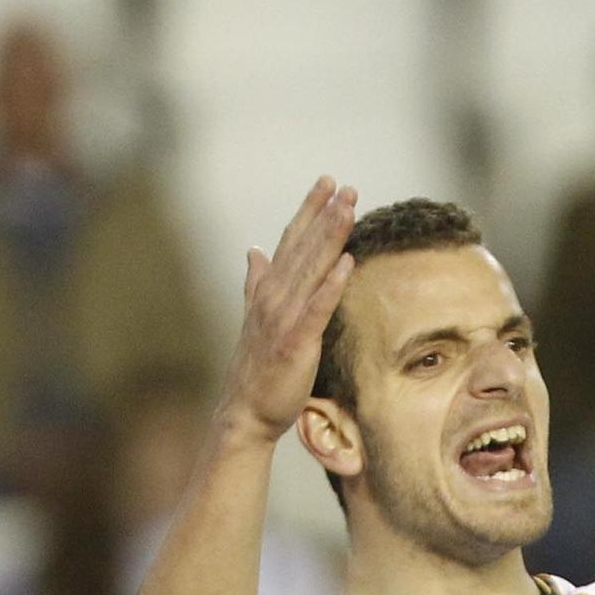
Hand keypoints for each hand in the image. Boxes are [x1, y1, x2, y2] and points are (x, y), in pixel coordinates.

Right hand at [221, 177, 357, 440]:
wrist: (245, 410)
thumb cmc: (257, 368)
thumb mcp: (256, 317)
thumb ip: (257, 281)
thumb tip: (254, 251)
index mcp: (269, 290)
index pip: (291, 241)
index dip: (309, 210)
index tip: (327, 184)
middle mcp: (274, 297)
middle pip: (303, 248)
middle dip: (325, 215)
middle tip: (345, 186)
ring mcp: (283, 318)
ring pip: (311, 270)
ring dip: (330, 238)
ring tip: (348, 209)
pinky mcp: (295, 342)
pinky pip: (316, 309)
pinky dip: (331, 285)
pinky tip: (346, 264)